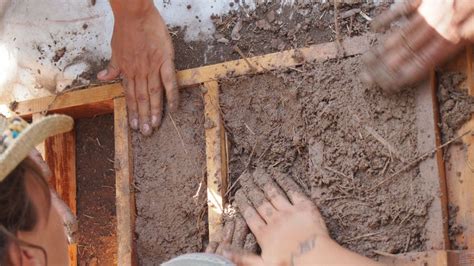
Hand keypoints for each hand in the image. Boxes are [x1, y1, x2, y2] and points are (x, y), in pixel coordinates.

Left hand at [98, 3, 177, 135]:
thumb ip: (112, 67)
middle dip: (143, 117)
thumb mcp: (114, 49)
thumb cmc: (125, 29)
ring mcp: (152, 67)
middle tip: (145, 132)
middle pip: (141, 98)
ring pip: (153, 93)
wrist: (134, 13)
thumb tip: (102, 78)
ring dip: (154, 111)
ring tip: (155, 125)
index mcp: (127, 70)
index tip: (133, 125)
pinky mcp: (164, 60)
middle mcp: (138, 72)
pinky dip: (172, 95)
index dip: (132, 111)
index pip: (130, 95)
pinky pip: (169, 81)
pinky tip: (174, 107)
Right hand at [223, 169, 330, 264]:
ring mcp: (289, 212)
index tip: (239, 194)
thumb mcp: (264, 265)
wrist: (315, 258)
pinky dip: (284, 181)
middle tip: (245, 178)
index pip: (250, 215)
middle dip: (251, 189)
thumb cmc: (290, 264)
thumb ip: (243, 258)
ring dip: (265, 182)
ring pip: (274, 194)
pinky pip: (292, 191)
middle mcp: (275, 220)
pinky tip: (278, 174)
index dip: (243, 203)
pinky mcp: (304, 207)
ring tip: (258, 173)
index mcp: (264, 234)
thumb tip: (224, 252)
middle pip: (260, 202)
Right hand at [361, 0, 473, 91]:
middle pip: (404, 53)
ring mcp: (430, 10)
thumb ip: (457, 44)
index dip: (400, 78)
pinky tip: (374, 28)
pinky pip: (402, 8)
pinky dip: (386, 18)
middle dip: (382, 68)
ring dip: (380, 49)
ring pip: (400, 34)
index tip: (384, 87)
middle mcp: (438, 28)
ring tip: (365, 61)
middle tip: (365, 79)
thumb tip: (429, 61)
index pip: (419, 66)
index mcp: (453, 41)